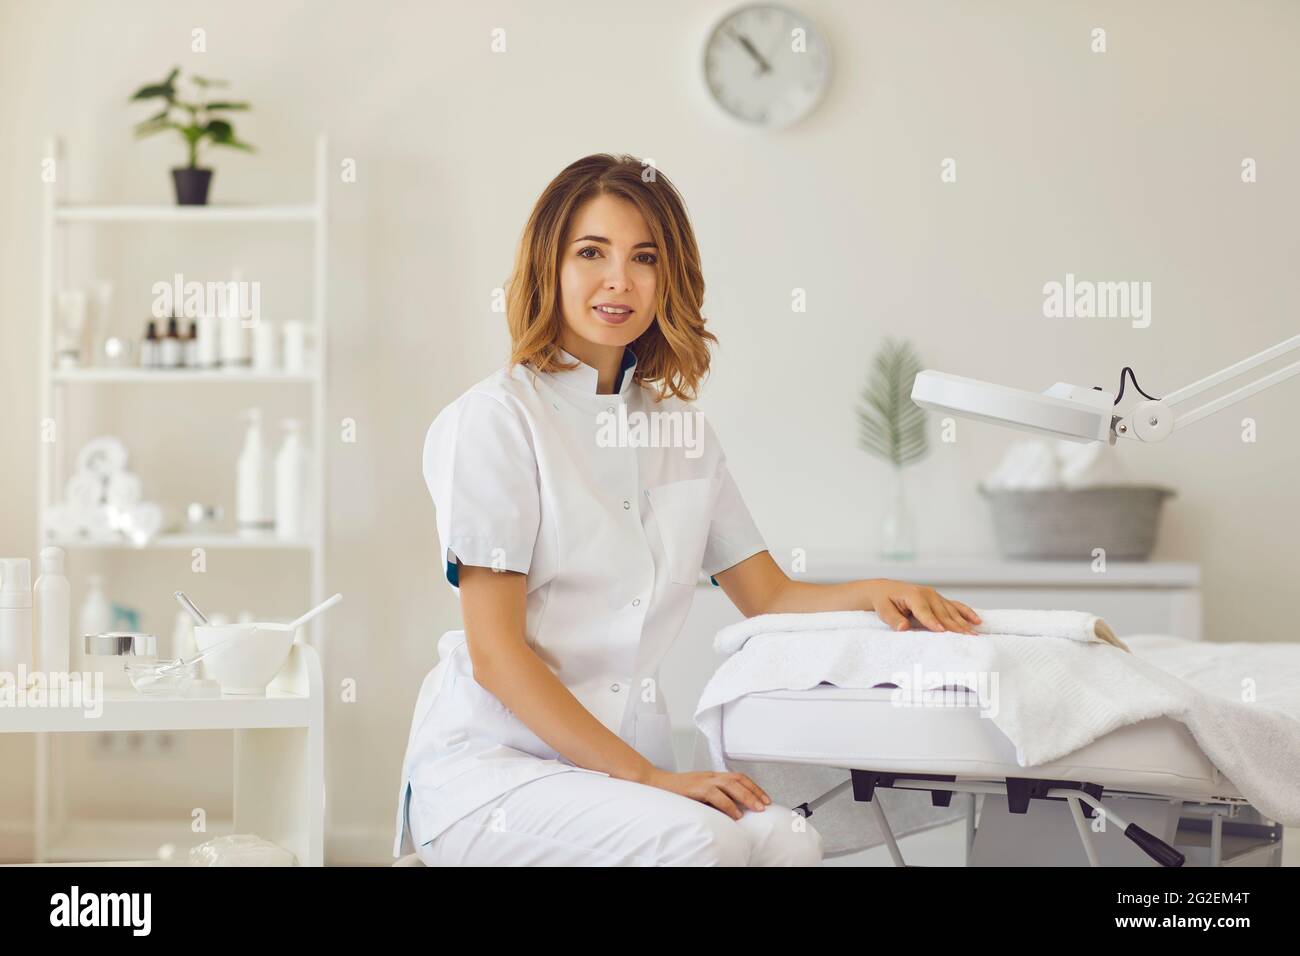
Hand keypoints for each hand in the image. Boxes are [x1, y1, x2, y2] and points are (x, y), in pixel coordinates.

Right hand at [643, 768, 770, 818]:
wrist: (654, 783)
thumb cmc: (676, 792)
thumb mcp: (699, 794)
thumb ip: (715, 799)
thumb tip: (733, 811)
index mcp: (712, 776)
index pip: (738, 777)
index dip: (754, 786)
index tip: (764, 798)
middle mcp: (710, 776)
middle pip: (738, 780)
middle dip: (755, 792)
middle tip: (765, 804)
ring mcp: (703, 780)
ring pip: (731, 785)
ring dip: (746, 797)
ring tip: (756, 808)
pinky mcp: (695, 788)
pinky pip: (716, 795)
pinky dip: (728, 804)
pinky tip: (735, 814)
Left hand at [865, 579, 981, 634]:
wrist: (885, 590)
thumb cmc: (884, 601)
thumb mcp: (883, 609)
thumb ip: (893, 619)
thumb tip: (903, 627)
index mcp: (913, 595)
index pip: (924, 611)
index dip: (933, 622)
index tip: (942, 632)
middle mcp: (927, 594)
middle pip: (942, 613)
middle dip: (954, 626)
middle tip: (967, 639)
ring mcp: (935, 596)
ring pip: (952, 611)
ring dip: (964, 623)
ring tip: (974, 635)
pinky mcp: (940, 600)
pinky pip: (956, 606)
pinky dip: (967, 613)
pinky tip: (977, 621)